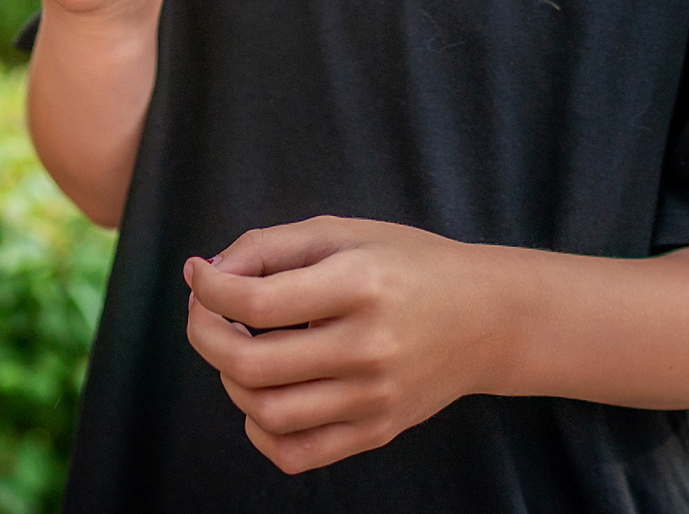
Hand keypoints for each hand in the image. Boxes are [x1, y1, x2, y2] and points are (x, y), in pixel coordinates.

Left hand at [184, 217, 513, 474]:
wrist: (488, 318)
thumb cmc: (408, 264)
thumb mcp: (343, 233)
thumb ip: (269, 246)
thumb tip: (206, 274)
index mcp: (359, 285)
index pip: (256, 302)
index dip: (209, 289)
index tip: (200, 274)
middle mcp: (367, 347)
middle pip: (251, 363)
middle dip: (205, 335)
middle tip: (206, 314)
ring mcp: (374, 397)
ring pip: (266, 413)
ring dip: (230, 380)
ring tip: (241, 349)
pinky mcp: (377, 430)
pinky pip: (297, 454)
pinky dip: (260, 430)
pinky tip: (264, 394)